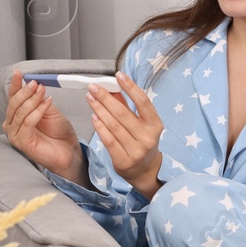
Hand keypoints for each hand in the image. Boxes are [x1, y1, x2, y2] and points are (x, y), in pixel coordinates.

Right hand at [3, 69, 81, 177]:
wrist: (68, 151)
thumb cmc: (59, 133)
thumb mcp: (49, 110)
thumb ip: (39, 100)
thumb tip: (35, 85)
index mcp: (17, 116)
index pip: (13, 97)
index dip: (16, 84)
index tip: (19, 73)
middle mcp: (12, 125)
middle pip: (13, 104)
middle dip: (25, 91)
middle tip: (35, 83)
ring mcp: (15, 135)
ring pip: (20, 112)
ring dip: (32, 99)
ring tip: (43, 91)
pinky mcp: (22, 142)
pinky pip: (27, 122)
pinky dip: (37, 111)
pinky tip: (46, 104)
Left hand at [89, 71, 163, 196]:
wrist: (145, 171)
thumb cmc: (142, 142)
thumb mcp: (142, 124)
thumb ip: (129, 107)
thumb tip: (114, 88)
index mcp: (155, 125)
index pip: (143, 102)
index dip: (130, 87)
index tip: (118, 75)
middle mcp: (148, 138)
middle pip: (123, 113)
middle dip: (106, 97)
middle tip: (94, 87)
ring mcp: (136, 151)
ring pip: (114, 126)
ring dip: (99, 109)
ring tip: (90, 98)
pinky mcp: (124, 161)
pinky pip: (108, 140)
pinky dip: (100, 127)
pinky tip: (94, 116)